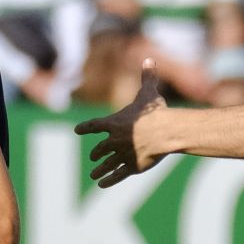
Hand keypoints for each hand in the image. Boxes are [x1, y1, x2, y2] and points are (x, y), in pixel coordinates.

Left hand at [74, 61, 167, 187]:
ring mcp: (123, 155)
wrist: (166, 132)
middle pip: (100, 149)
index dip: (85, 128)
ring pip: (107, 164)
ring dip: (99, 169)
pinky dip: (109, 180)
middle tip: (93, 157)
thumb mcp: (149, 93)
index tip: (77, 130)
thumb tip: (149, 60)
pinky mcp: (133, 167)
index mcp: (114, 123)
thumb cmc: (156, 112)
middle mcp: (115, 140)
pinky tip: (102, 184)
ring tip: (94, 174)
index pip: (94, 125)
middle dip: (96, 153)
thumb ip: (147, 77)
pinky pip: (117, 175)